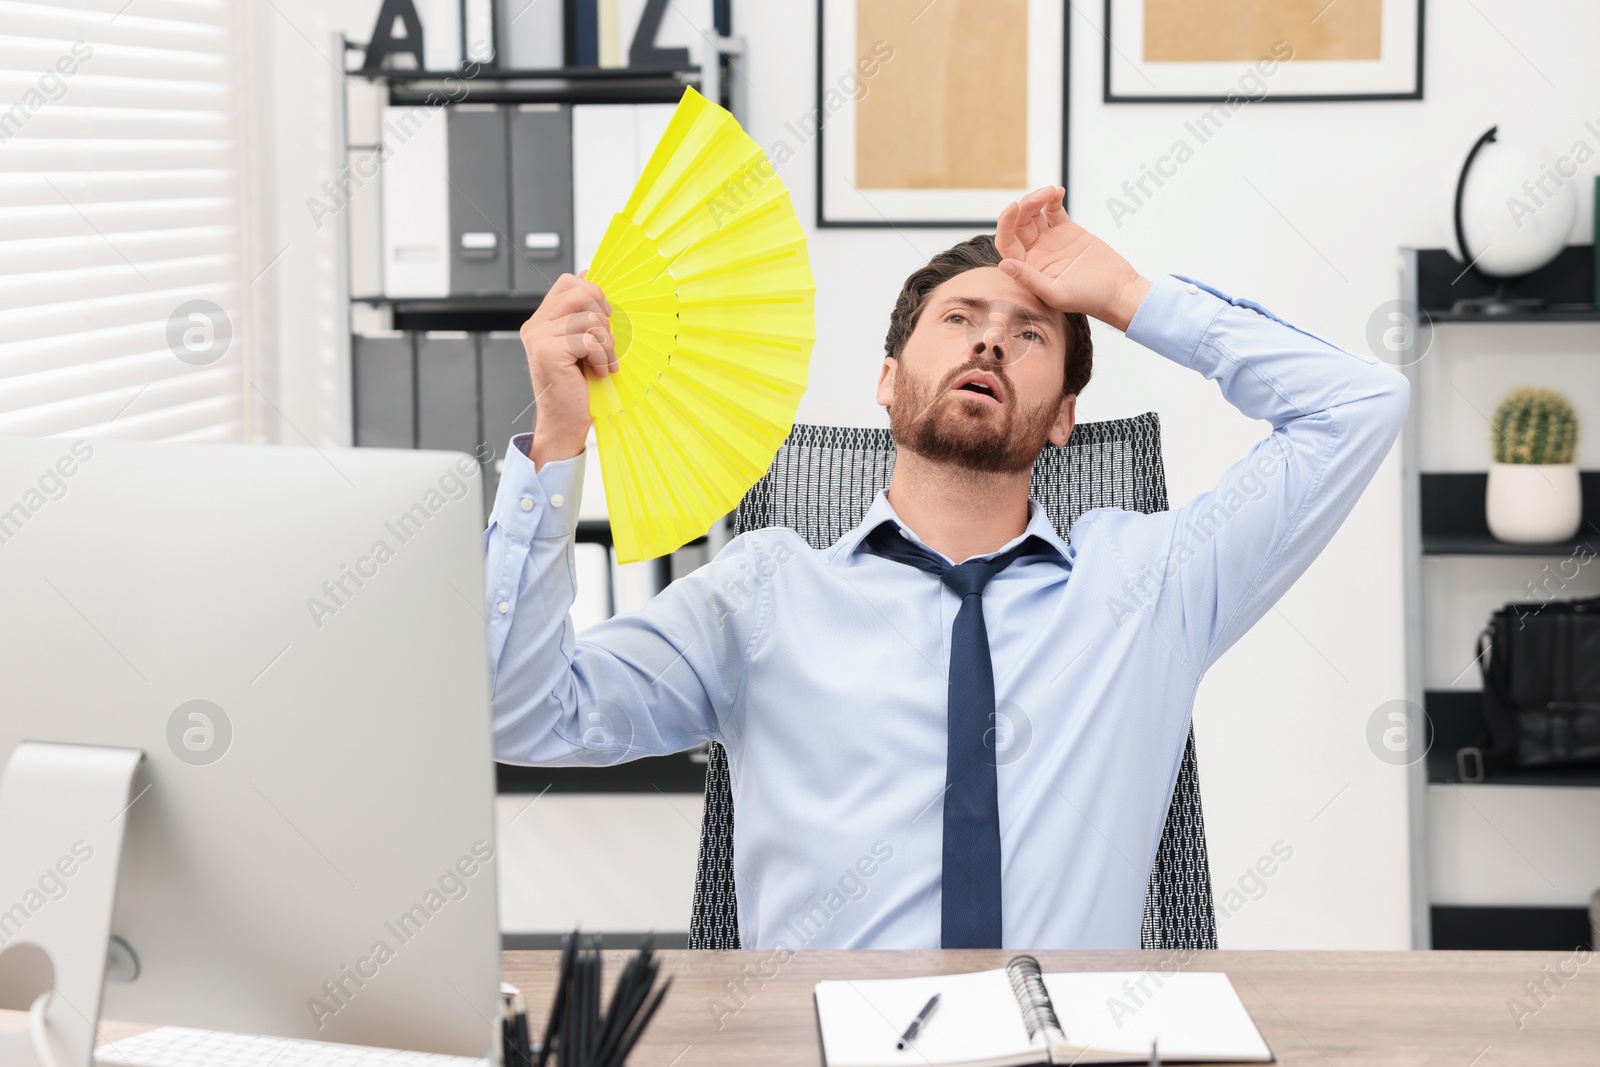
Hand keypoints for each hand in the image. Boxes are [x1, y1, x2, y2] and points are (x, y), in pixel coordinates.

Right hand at [519, 272, 615, 469]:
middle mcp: (535, 325)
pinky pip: (589, 340)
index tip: (605, 319)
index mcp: (542, 320)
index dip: (594, 294)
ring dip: (606, 344)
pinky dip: (601, 358)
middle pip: (581, 292)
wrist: (563, 424)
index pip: (569, 282)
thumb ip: (584, 316)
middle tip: (605, 345)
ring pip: (589, 318)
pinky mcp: (547, 351)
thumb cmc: (577, 388)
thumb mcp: (583, 345)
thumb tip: (590, 277)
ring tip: (602, 364)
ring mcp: (538, 337)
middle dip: (604, 318)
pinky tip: (598, 373)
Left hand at [994, 186, 1151, 331]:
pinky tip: (1057, 192)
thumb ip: (1029, 279)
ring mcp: (1050, 241)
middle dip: (1025, 206)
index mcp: (1027, 269)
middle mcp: (1034, 254)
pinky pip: (1053, 211)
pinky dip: (1052, 200)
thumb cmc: (1088, 298)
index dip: (1006, 223)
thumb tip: (1003, 264)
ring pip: (1033, 215)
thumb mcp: (1056, 293)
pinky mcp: (1067, 231)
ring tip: (1050, 191)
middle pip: (1019, 224)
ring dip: (1037, 199)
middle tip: (1041, 196)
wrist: (1118, 290)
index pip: (1007, 243)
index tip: (1014, 207)